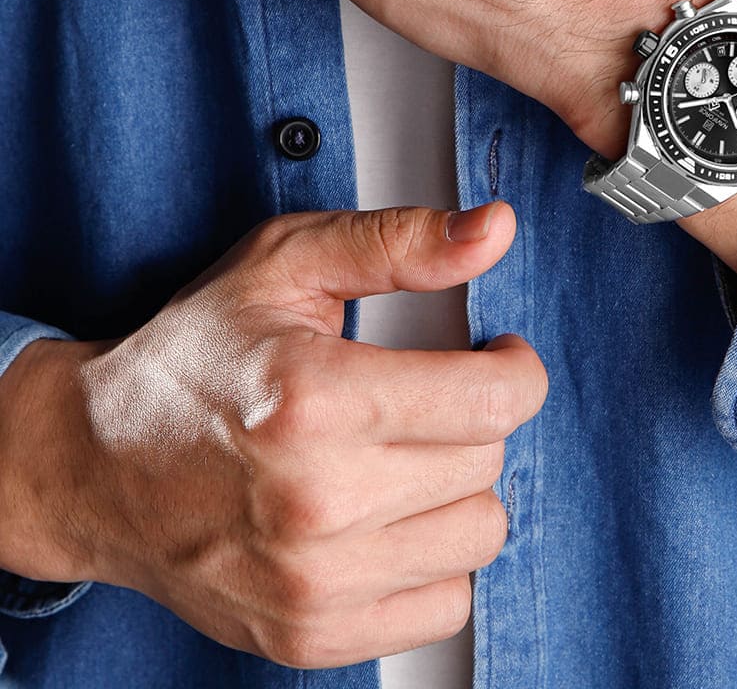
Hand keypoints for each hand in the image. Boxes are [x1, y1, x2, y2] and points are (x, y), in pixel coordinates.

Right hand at [0, 202, 547, 668]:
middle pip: (487, 461)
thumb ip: (399, 242)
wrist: (92, 465)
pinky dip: (433, 560)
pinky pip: (445, 606)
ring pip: (479, 534)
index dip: (516, 367)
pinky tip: (390, 518)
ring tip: (405, 456)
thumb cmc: (190, 360)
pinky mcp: (310, 636)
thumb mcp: (287, 264)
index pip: (493, 400)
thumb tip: (494, 228)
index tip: (498, 357)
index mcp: (315, 400)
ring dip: (458, 487)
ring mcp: (313, 583)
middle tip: (426, 398)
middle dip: (473, 417)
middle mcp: (316, 503)